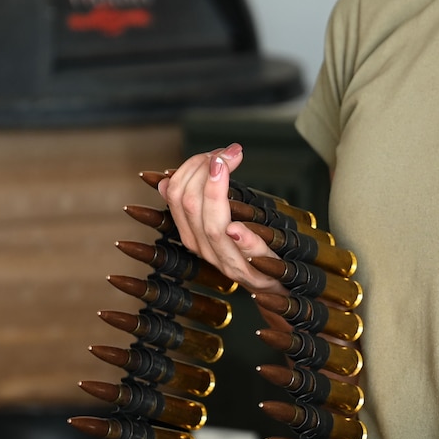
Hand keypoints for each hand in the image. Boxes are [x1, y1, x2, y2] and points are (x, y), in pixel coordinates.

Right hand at [157, 143, 280, 292]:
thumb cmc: (246, 249)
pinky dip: (242, 240)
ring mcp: (229, 262)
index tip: (215, 153)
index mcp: (193, 234)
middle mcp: (205, 249)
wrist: (272, 286)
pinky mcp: (257, 273)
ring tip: (224, 165)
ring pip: (212, 227)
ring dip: (217, 191)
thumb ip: (197, 202)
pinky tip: (236, 228)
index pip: (177, 195)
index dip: (191, 167)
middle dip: (204, 170)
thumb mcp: (217, 222)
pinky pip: (247, 256)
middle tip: (228, 153)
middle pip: (191, 205)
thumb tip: (166, 181)